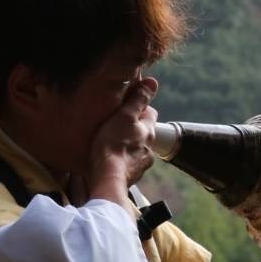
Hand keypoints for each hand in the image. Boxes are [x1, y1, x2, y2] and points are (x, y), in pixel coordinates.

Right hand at [87, 77, 157, 204]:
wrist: (108, 178)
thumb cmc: (113, 145)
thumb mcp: (124, 115)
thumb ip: (138, 99)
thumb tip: (153, 82)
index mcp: (148, 131)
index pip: (150, 113)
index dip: (140, 108)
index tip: (129, 107)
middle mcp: (149, 149)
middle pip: (144, 133)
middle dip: (134, 129)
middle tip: (118, 126)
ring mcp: (141, 165)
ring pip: (137, 151)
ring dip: (129, 147)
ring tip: (112, 145)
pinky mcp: (132, 178)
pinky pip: (129, 167)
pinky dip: (123, 163)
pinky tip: (111, 162)